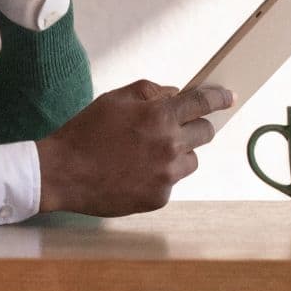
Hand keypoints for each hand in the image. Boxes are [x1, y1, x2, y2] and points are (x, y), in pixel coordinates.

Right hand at [35, 81, 230, 216]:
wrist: (61, 173)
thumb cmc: (84, 133)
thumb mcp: (113, 99)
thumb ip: (148, 92)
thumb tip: (175, 93)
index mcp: (159, 116)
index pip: (202, 103)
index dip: (219, 98)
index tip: (229, 97)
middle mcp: (169, 146)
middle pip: (206, 133)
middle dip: (194, 126)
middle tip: (173, 128)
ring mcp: (166, 175)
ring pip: (191, 160)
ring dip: (178, 154)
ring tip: (145, 154)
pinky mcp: (159, 198)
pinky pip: (172, 182)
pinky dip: (159, 176)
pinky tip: (133, 173)